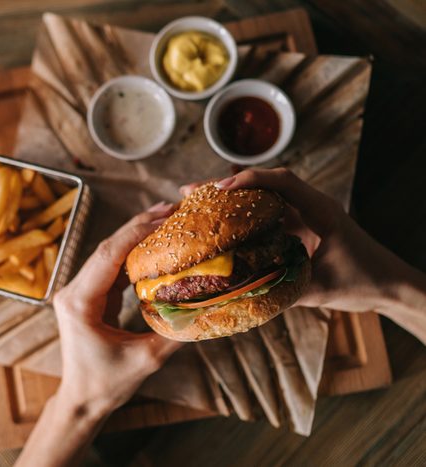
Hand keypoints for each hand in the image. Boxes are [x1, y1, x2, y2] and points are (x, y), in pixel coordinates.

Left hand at [52, 202, 182, 415]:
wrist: (82, 400)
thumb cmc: (107, 384)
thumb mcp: (146, 360)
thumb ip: (174, 332)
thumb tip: (208, 308)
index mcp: (79, 302)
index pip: (109, 255)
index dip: (137, 233)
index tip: (165, 216)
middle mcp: (73, 291)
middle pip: (108, 248)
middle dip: (139, 226)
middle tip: (171, 208)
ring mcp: (79, 291)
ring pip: (109, 254)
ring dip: (136, 236)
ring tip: (167, 219)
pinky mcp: (89, 296)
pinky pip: (112, 268)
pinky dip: (133, 255)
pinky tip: (155, 244)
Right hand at [180, 168, 425, 344]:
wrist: (390, 284)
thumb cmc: (364, 281)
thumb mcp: (322, 287)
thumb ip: (285, 288)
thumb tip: (241, 294)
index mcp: (320, 210)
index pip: (282, 182)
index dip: (250, 180)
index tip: (221, 188)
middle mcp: (309, 207)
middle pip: (264, 185)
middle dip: (226, 185)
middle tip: (190, 191)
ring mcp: (304, 217)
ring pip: (262, 199)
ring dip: (231, 199)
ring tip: (196, 203)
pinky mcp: (299, 229)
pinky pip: (266, 216)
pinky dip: (242, 216)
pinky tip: (220, 225)